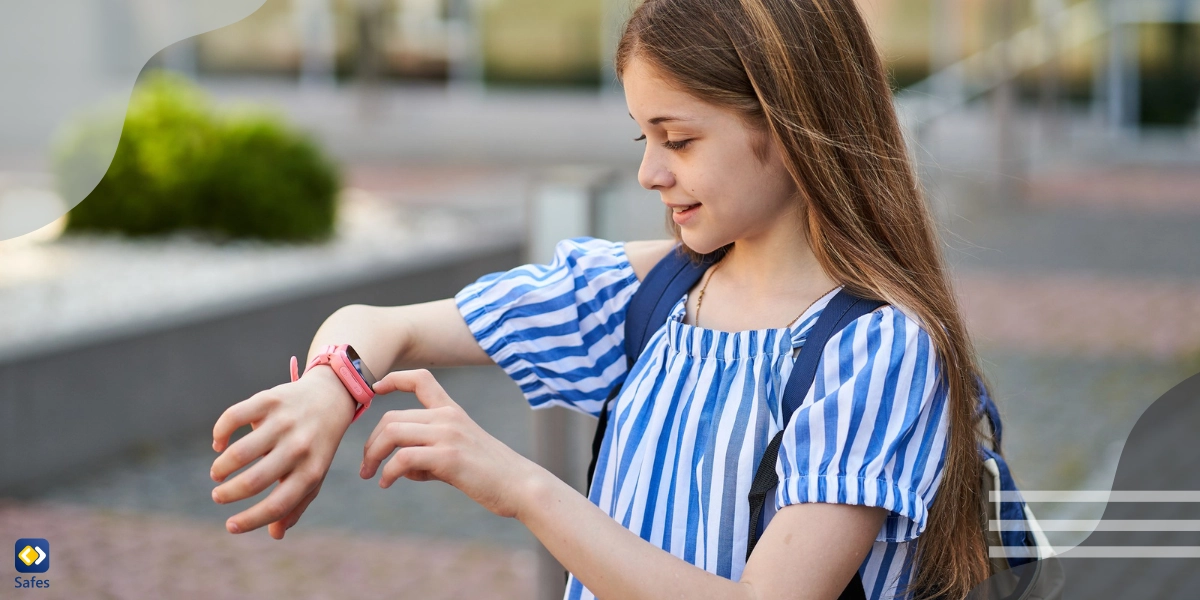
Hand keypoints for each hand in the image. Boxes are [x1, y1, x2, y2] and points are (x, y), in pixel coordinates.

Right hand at [211, 366, 355, 537]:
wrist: (330, 397)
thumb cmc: (316, 446)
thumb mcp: (314, 474)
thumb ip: (296, 504)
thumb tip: (275, 535)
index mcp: (311, 471)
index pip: (278, 505)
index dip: (251, 520)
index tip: (230, 526)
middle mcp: (299, 447)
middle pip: (254, 481)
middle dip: (228, 494)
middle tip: (219, 496)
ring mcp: (284, 422)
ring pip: (240, 453)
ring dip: (221, 468)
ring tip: (218, 473)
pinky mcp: (270, 399)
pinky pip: (234, 417)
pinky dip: (220, 433)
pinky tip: (219, 444)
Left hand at [360, 369, 541, 518]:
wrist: (519, 485)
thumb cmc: (488, 474)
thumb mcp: (456, 454)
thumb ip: (427, 454)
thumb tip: (399, 468)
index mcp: (452, 411)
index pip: (421, 379)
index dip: (394, 379)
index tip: (375, 389)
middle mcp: (448, 417)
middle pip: (391, 417)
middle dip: (371, 442)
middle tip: (366, 466)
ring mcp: (448, 435)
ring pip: (392, 432)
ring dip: (373, 455)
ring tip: (371, 475)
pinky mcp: (448, 457)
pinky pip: (403, 458)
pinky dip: (388, 472)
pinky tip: (386, 483)